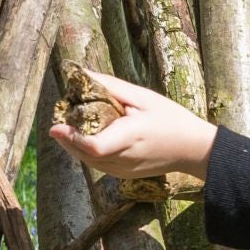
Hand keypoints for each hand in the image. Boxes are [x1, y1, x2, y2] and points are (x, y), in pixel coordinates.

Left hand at [49, 68, 218, 180]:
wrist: (193, 149)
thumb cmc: (171, 118)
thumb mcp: (143, 97)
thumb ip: (111, 87)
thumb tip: (82, 74)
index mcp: (131, 137)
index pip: (94, 146)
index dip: (71, 137)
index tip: (56, 124)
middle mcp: (124, 158)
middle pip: (83, 154)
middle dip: (67, 138)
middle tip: (60, 119)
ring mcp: (123, 171)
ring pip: (87, 162)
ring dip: (74, 146)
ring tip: (70, 127)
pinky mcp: (123, 175)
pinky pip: (97, 165)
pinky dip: (87, 152)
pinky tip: (89, 138)